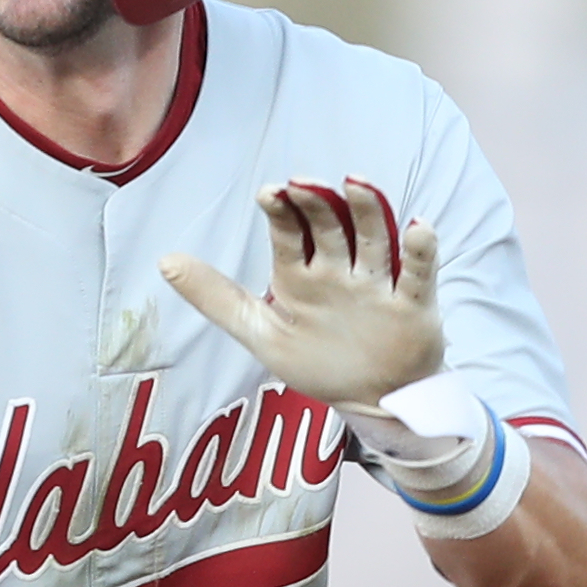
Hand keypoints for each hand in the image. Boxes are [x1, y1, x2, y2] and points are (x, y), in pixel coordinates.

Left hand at [159, 180, 445, 410]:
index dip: (281, 211)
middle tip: (302, 184)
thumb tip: (164, 261)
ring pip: (374, 240)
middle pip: (331, 227)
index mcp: (302, 275)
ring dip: (368, 211)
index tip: (270, 193)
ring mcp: (377, 285)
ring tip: (356, 184)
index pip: (290, 233)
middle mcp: (341, 272)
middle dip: (317, 204)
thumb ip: (216, 298)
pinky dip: (421, 250)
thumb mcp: (260, 332)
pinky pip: (419, 273)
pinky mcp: (412, 304)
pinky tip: (418, 228)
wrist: (374, 402)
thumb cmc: (319, 362)